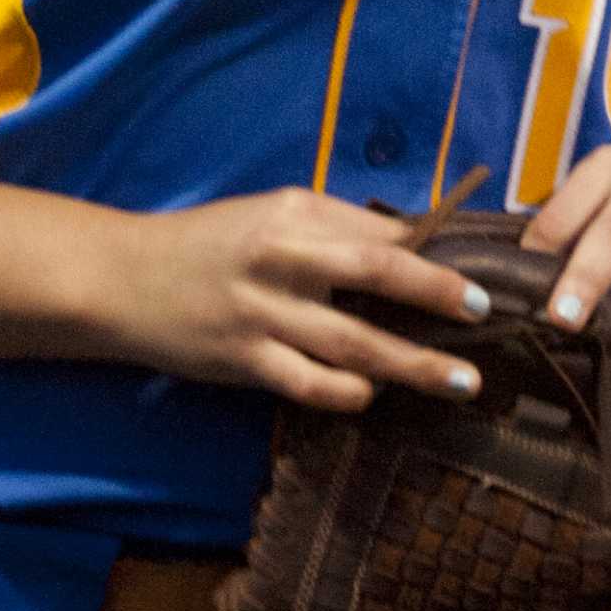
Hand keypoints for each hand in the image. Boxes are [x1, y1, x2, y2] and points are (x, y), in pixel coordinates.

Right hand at [107, 188, 492, 411]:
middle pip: (376, 273)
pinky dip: (352, 395)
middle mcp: (281, 256)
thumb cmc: (209, 242)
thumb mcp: (268, 216)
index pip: (377, 229)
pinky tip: (376, 398)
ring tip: (462, 381)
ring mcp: (263, 311)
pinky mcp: (245, 359)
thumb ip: (331, 229)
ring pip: (355, 343)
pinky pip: (313, 385)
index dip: (432, 253)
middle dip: (437, 295)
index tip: (476, 274)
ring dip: (415, 365)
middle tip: (484, 314)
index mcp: (293, 212)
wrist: (126, 276)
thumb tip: (410, 246)